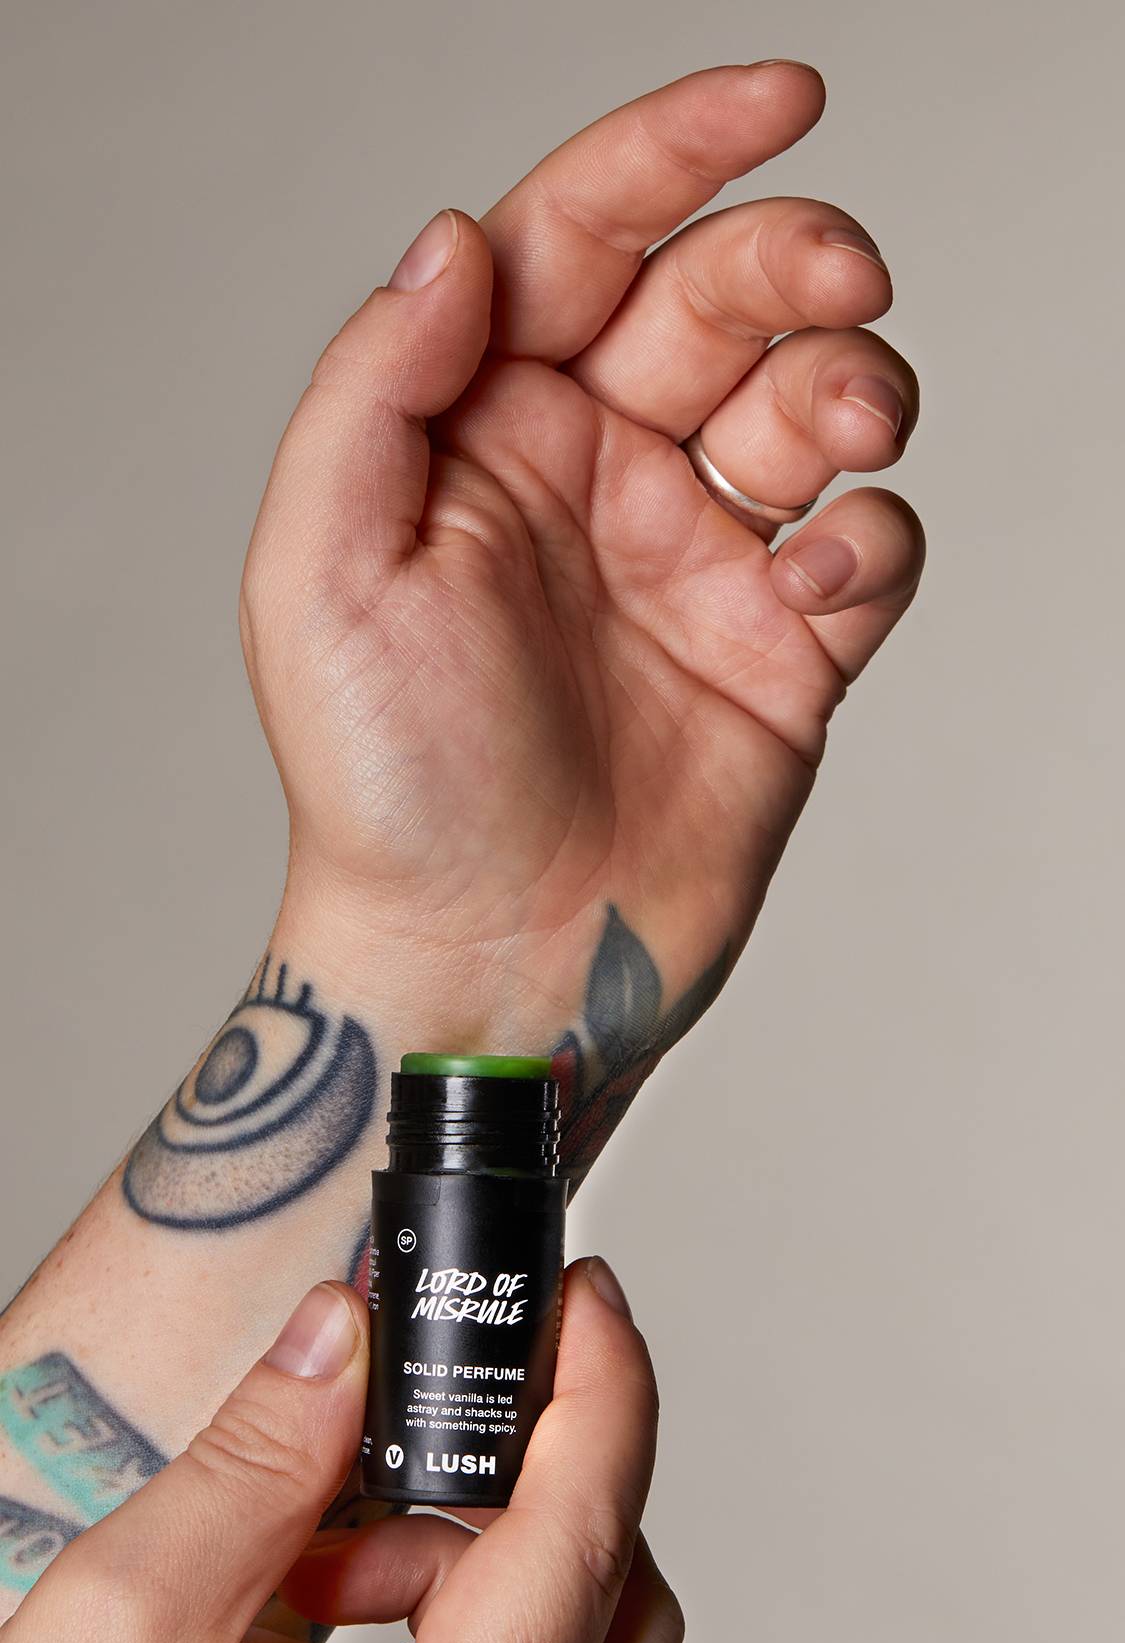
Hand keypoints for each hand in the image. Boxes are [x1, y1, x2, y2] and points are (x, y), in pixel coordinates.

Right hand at [1, 1263, 680, 1642]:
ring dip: (470, 1565)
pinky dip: (448, 1629)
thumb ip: (266, 1456)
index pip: (579, 1551)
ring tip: (314, 1562)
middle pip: (615, 1607)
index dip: (602, 1398)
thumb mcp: (133, 1611)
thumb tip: (350, 1335)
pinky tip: (323, 1616)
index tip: (592, 1301)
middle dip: (528, 1490)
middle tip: (433, 1409)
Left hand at [244, 63, 921, 1095]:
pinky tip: (817, 588)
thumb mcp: (318, 570)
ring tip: (844, 435)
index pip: (587, 238)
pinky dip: (870, 539)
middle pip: (723, 297)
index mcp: (486, 432)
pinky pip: (866, 547)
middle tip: (840, 281)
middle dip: (795, 258)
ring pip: (815, 404)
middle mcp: (597, 478)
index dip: (679, 148)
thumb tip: (459, 241)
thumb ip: (379, 385)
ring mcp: (694, 563)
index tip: (780, 94)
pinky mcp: (781, 656)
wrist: (485, 961)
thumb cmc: (387, 788)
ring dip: (854, 384)